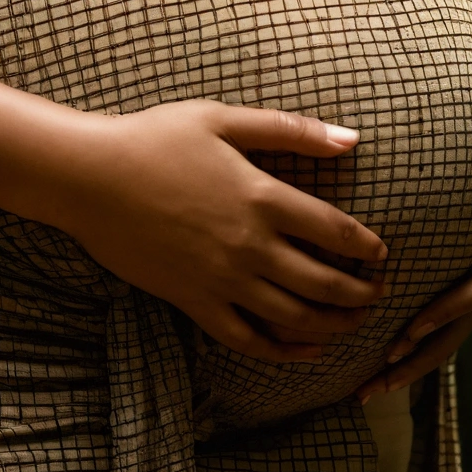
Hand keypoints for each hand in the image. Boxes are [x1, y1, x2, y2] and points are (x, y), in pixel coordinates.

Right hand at [53, 100, 388, 362]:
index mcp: (262, 197)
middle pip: (324, 283)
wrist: (90, 178)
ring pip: (294, 317)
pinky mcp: (195, 302)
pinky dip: (283, 352)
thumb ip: (289, 129)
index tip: (381, 254)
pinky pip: (248, 339)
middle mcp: (250, 245)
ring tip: (354, 323)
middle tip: (379, 293)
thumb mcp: (222, 119)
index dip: (367, 247)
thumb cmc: (154, 138)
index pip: (335, 231)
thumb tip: (352, 138)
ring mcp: (222, 279)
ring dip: (334, 326)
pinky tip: (304, 351)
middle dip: (361, 293)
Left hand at [356, 0, 471, 403]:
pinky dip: (414, 338)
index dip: (451, 306)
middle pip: (463, 322)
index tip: (414, 325)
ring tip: (366, 389)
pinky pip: (441, 312)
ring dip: (412, 360)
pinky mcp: (468, 269)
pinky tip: (379, 360)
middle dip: (422, 354)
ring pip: (451, 329)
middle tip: (377, 380)